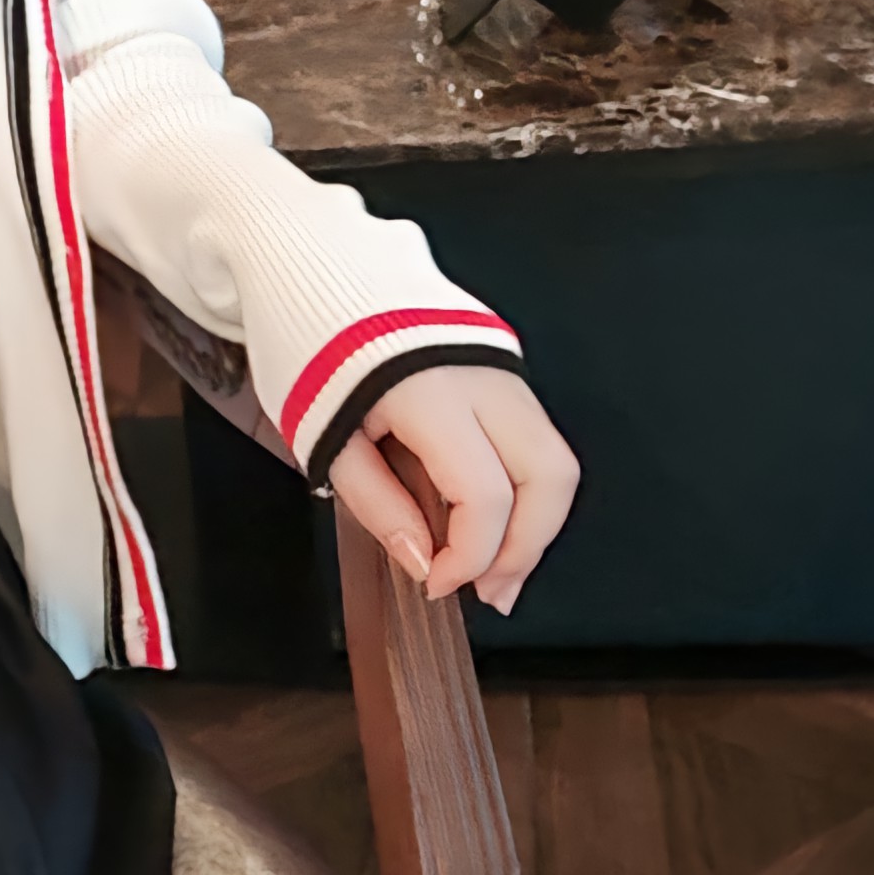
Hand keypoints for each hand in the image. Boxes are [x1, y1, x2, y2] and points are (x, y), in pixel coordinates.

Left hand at [325, 365, 577, 616]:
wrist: (328, 281)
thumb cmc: (315, 353)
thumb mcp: (324, 439)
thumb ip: (378, 504)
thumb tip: (423, 561)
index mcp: (434, 394)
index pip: (485, 494)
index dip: (470, 556)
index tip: (437, 584)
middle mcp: (486, 380)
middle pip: (549, 479)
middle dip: (526, 548)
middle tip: (491, 593)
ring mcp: (506, 373)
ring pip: (558, 463)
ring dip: (536, 525)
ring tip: (497, 571)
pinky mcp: (509, 375)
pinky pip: (539, 442)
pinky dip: (527, 491)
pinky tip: (497, 524)